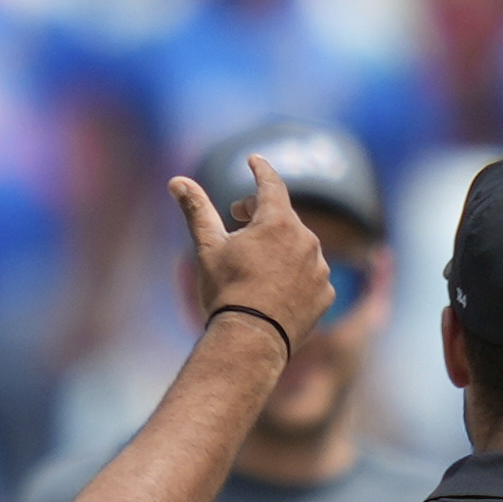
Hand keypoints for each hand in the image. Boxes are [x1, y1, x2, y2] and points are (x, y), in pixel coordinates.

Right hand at [169, 155, 334, 352]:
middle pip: (283, 217)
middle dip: (261, 216)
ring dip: (280, 248)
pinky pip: (310, 274)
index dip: (260, 170)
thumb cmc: (226, 291)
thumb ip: (196, 210)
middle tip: (239, 222)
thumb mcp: (207, 248)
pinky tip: (274, 291)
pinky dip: (294, 275)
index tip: (254, 161)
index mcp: (277, 222)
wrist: (251, 341)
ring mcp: (320, 267)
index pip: (271, 184)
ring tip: (256, 268)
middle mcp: (306, 239)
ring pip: (299, 246)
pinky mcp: (325, 292)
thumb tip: (177, 181)